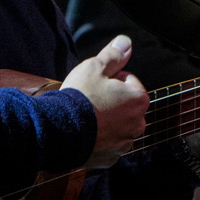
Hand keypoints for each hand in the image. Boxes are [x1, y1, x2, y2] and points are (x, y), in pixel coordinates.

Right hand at [65, 35, 149, 168]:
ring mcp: (125, 142)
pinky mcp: (112, 157)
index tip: (96, 84)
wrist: (60, 131)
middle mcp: (138, 123)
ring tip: (87, 116)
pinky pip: (108, 143)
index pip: (129, 80)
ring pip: (118, 125)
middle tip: (90, 100)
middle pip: (125, 104)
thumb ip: (113, 54)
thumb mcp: (94, 67)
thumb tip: (126, 42)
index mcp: (138, 99)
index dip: (110, 78)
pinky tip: (86, 132)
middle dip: (112, 100)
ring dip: (107, 120)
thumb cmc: (80, 98)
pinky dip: (100, 138)